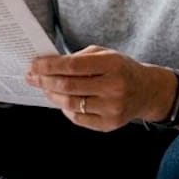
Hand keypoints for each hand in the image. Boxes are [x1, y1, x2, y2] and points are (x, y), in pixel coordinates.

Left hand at [26, 45, 176, 130]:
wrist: (147, 90)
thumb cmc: (120, 69)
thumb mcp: (104, 54)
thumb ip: (77, 58)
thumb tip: (47, 65)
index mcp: (112, 65)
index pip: (72, 66)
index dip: (48, 66)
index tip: (33, 65)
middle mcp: (114, 87)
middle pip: (68, 86)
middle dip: (44, 81)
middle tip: (31, 77)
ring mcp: (112, 108)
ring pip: (70, 104)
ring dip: (52, 95)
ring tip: (44, 88)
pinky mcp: (109, 124)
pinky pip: (78, 118)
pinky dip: (65, 108)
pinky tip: (61, 100)